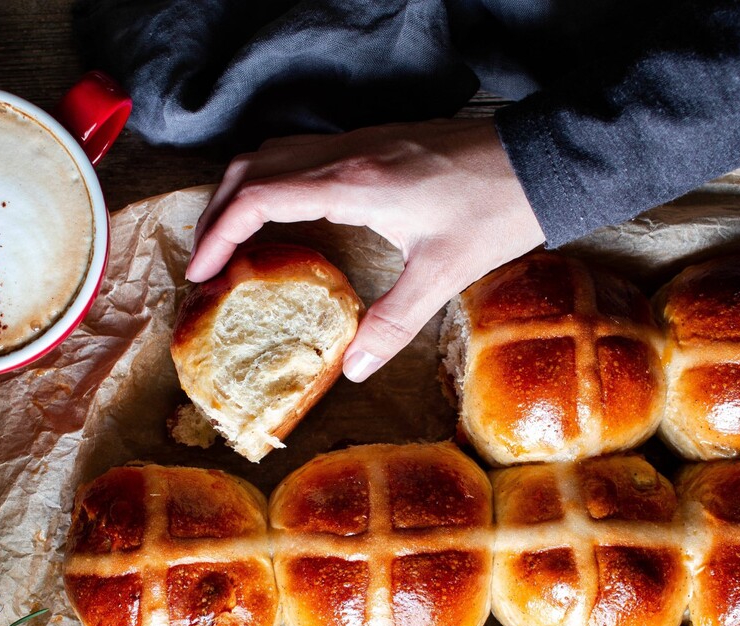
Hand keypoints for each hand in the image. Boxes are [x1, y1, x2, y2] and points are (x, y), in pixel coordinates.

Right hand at [187, 117, 544, 381]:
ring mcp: (359, 141)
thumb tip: (351, 369)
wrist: (539, 161)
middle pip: (251, 167)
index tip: (200, 274)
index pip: (257, 198)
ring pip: (274, 151)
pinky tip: (286, 214)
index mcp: (351, 184)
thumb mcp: (443, 274)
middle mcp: (345, 154)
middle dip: (217, 211)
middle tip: (206, 259)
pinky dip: (274, 178)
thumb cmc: (495, 211)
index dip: (218, 235)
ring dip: (243, 189)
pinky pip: (302, 151)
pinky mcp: (375, 141)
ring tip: (234, 237)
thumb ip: (393, 324)